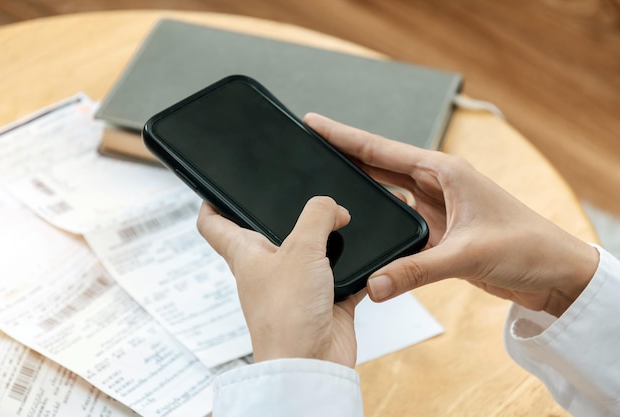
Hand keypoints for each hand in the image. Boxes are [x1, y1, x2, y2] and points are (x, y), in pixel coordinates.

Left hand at [197, 196, 364, 366]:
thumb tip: (333, 207)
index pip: (214, 225)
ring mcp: (296, 287)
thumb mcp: (301, 250)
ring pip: (310, 253)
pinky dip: (355, 269)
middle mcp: (268, 270)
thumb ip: (317, 217)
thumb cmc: (287, 316)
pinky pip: (342, 277)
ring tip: (343, 222)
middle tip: (304, 196)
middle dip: (286, 214)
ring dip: (328, 239)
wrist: (310, 364)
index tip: (217, 188)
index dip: (212, 202)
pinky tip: (369, 259)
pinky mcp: (324, 302)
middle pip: (268, 234)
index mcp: (246, 255)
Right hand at [304, 113, 598, 316]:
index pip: (382, 149)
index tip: (314, 123)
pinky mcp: (438, 231)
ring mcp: (436, 207)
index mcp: (444, 171)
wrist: (553, 272)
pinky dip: (378, 221)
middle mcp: (437, 184)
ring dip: (360, 187)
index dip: (344, 136)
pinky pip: (398, 221)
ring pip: (386, 192)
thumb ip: (416, 270)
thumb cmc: (526, 248)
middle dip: (344, 154)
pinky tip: (361, 222)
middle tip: (308, 147)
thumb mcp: (467, 255)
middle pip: (379, 164)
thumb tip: (374, 283)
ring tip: (325, 182)